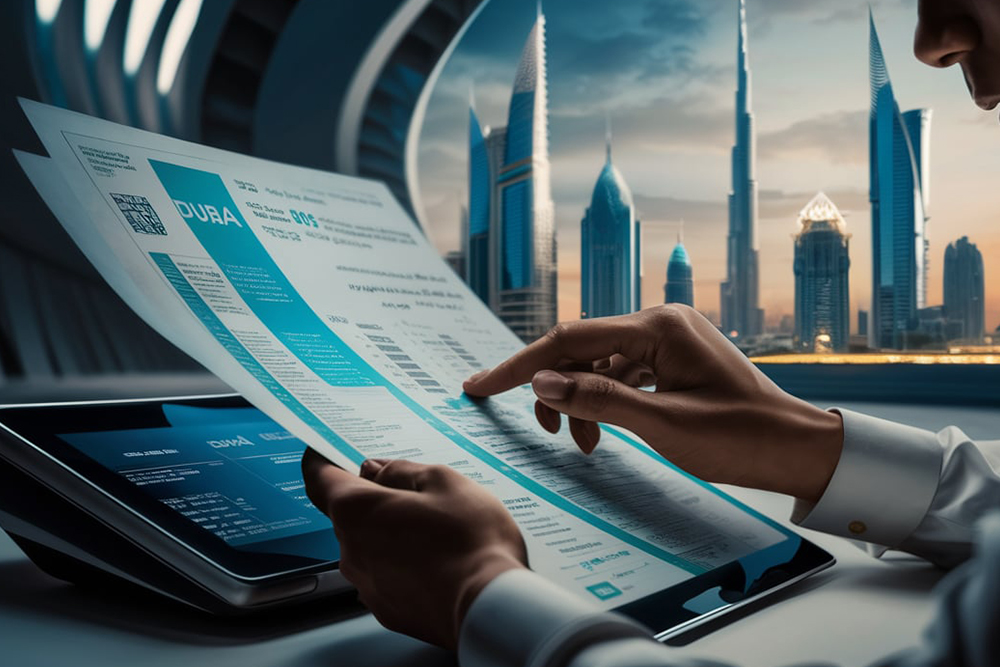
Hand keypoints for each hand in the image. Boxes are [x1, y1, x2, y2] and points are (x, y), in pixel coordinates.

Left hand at [301, 451, 527, 648]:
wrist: (490, 607)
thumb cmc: (470, 541)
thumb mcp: (442, 481)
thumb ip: (401, 471)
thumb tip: (376, 470)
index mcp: (357, 511)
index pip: (320, 478)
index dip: (321, 460)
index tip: (325, 451)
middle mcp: (351, 550)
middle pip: (349, 512)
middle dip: (373, 498)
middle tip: (414, 491)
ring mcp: (367, 585)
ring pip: (368, 545)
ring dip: (389, 531)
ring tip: (435, 529)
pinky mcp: (386, 610)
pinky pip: (385, 574)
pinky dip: (401, 562)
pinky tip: (436, 559)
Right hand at [463, 305, 843, 503]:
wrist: (797, 449)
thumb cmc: (741, 438)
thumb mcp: (663, 425)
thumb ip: (598, 400)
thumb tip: (541, 383)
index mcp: (659, 326)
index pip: (570, 340)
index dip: (519, 366)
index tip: (478, 386)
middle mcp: (661, 321)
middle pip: (582, 349)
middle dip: (555, 390)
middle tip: (544, 433)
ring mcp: (669, 339)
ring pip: (600, 364)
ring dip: (582, 402)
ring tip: (585, 444)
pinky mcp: (674, 359)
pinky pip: (623, 374)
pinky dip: (606, 402)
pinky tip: (604, 433)